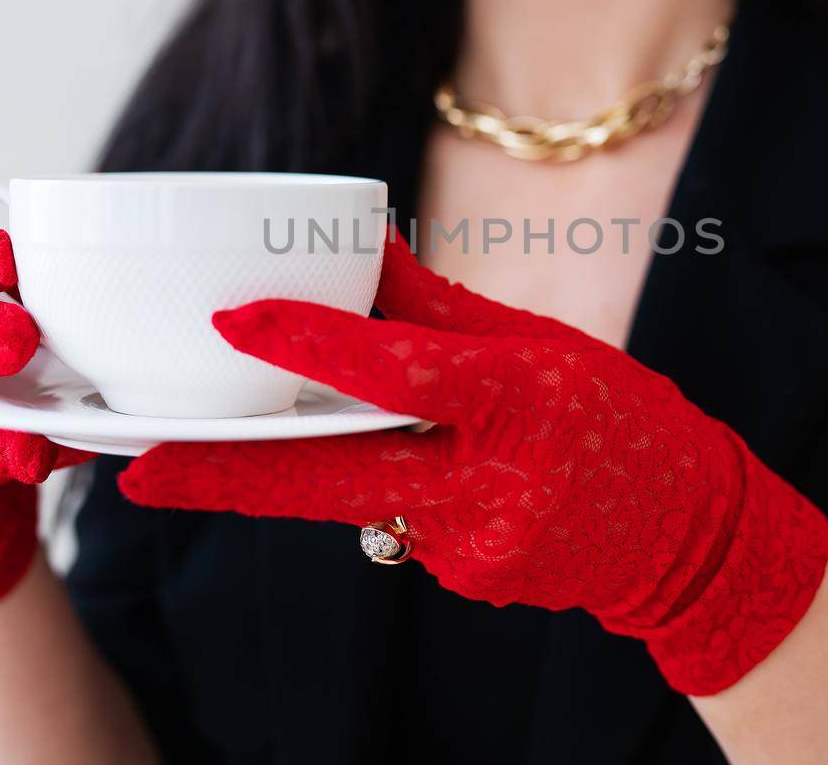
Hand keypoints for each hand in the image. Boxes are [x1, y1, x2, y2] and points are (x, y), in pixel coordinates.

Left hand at [119, 235, 827, 693]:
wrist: (689, 535)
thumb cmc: (618, 416)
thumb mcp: (540, 341)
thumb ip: (435, 305)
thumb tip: (354, 245)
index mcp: (522, 396)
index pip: (400, 369)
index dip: (310, 344)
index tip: (230, 320)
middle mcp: (497, 479)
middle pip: (335, 478)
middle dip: (226, 477)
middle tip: (137, 469)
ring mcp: (483, 545)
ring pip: (368, 498)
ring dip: (344, 466)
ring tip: (419, 437)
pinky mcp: (471, 581)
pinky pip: (403, 528)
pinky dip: (404, 496)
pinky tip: (465, 483)